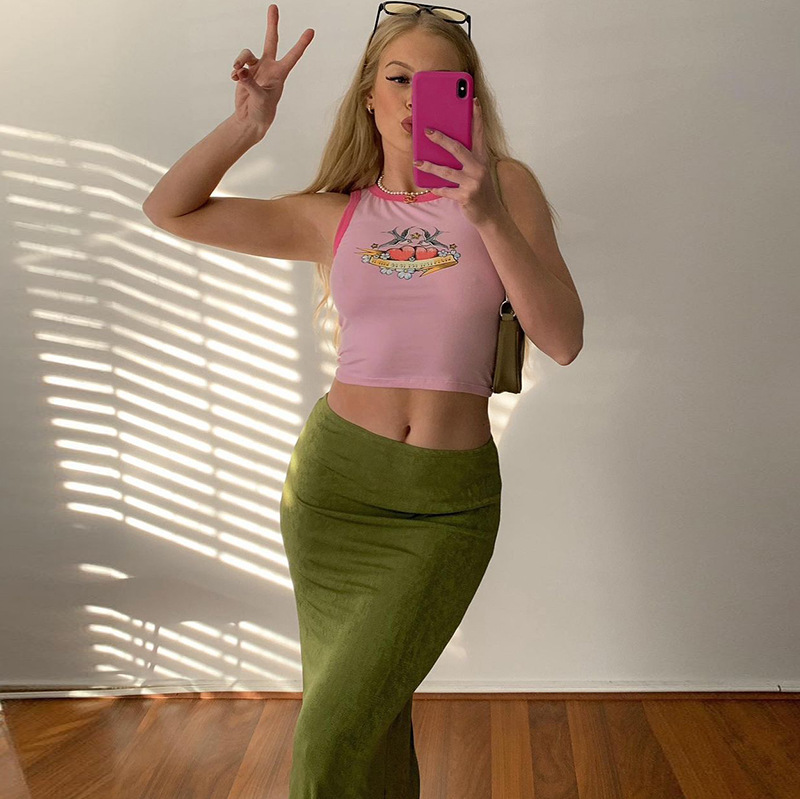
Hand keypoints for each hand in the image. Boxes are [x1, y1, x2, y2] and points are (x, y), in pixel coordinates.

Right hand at [230, 4, 314, 132]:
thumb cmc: (262, 111)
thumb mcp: (260, 99)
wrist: (251, 118)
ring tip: (237, 72)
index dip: (301, 44)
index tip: (311, 31)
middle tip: (273, 6)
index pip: (292, 56)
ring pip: (247, 54)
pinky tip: (234, 79)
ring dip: (240, 60)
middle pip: (271, 40)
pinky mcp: (246, 72)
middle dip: (272, 24)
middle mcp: (270, 67)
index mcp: (279, 74)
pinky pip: (239, 64)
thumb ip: (251, 84)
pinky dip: (235, 71)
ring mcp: (257, 68)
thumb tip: (242, 72)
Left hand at [413, 98, 502, 225]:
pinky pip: (446, 190)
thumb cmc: (478, 189)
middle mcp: (479, 167)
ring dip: (430, 166)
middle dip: (441, 138)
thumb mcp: (475, 171)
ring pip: (447, 170)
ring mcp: (473, 182)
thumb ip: (462, 159)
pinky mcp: (466, 196)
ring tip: (417, 162)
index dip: (477, 116)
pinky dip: (436, 188)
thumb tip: (437, 148)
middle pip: (458, 148)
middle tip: (426, 131)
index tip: (474, 100)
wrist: (490, 214)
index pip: (479, 133)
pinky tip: (428, 185)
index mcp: (482, 158)